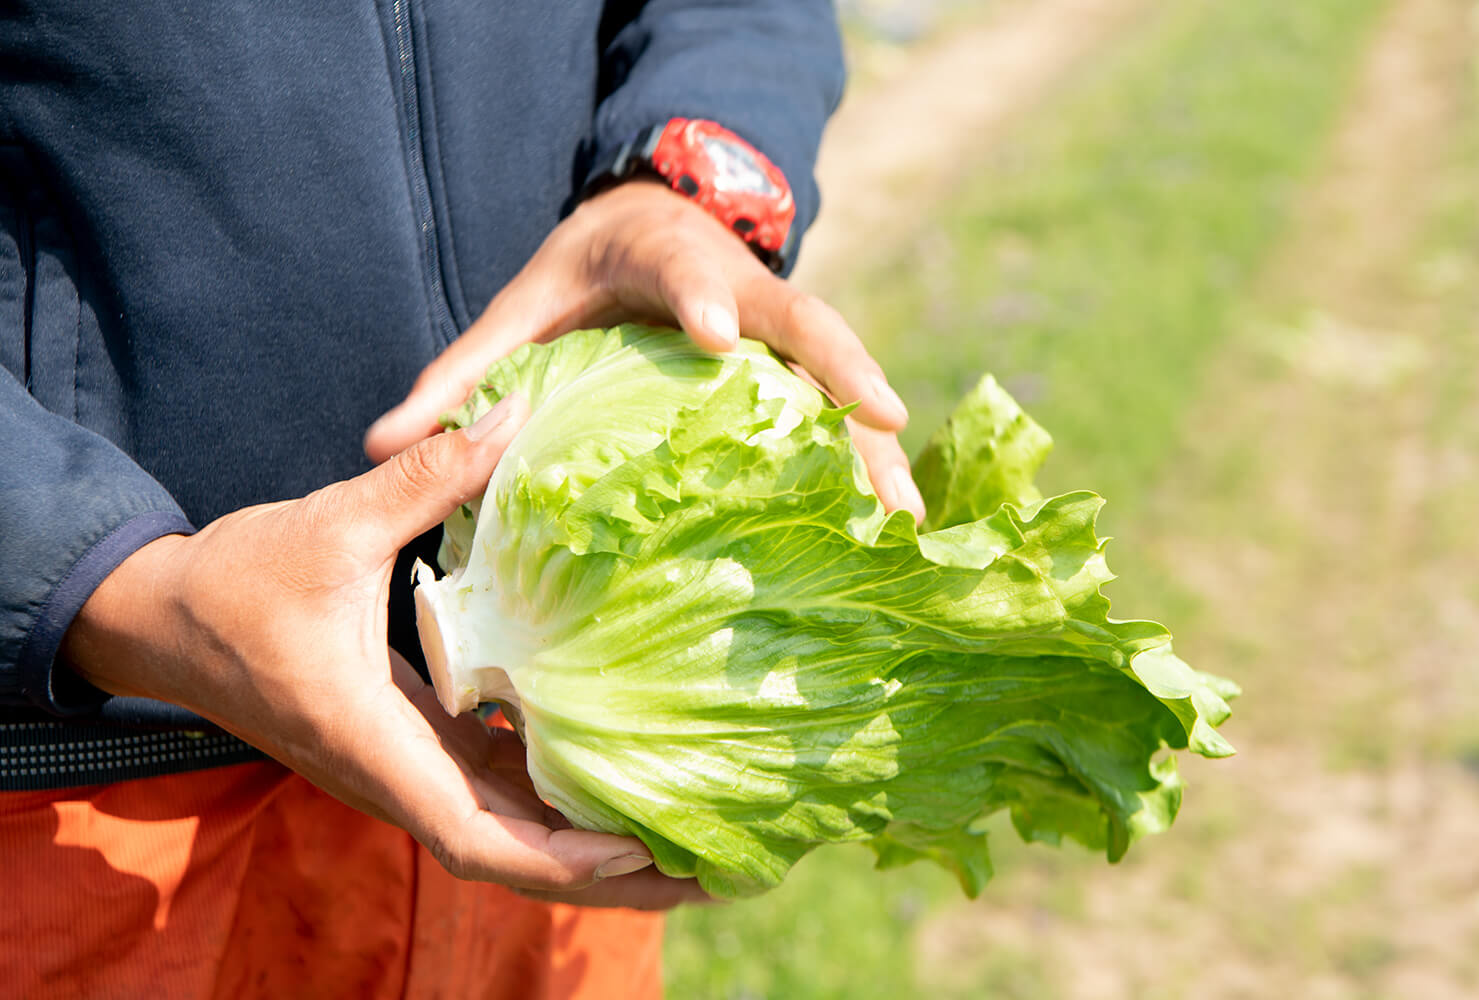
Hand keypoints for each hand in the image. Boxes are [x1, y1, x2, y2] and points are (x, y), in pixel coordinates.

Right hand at [62, 396, 703, 909]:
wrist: (159, 619)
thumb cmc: (233, 583)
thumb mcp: (331, 524)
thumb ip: (425, 477)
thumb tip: (514, 418)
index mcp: (372, 741)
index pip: (472, 835)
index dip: (556, 855)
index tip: (634, 850)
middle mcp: (392, 772)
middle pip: (508, 853)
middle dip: (596, 872)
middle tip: (696, 869)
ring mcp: (401, 763)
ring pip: (503, 829)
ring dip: (580, 840)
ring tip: (674, 832)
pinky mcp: (407, 741)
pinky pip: (488, 785)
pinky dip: (548, 795)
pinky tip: (608, 772)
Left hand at [364, 179, 925, 521]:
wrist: (652, 221)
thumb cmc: (584, 271)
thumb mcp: (522, 307)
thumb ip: (461, 374)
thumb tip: (378, 446)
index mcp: (665, 265)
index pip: (688, 276)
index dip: (706, 300)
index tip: (721, 337)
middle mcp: (741, 296)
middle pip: (806, 323)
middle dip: (844, 371)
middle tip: (881, 424)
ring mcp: (779, 333)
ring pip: (839, 377)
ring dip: (876, 444)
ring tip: (905, 520)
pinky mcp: (794, 371)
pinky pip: (839, 414)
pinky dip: (870, 466)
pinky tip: (891, 532)